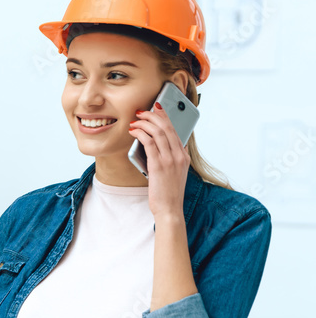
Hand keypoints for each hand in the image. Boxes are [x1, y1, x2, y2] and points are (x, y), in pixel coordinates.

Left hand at [130, 103, 189, 218]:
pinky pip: (150, 142)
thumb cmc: (168, 192)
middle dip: (153, 115)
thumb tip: (163, 145)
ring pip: (158, 132)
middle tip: (142, 111)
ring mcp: (170, 160)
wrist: (170, 209)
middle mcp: (179, 155)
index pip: (175, 130)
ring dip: (145, 123)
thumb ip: (172, 158)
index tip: (156, 108)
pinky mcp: (159, 165)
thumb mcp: (175, 173)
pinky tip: (134, 131)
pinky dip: (141, 133)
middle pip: (167, 127)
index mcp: (183, 156)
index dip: (164, 116)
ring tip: (135, 120)